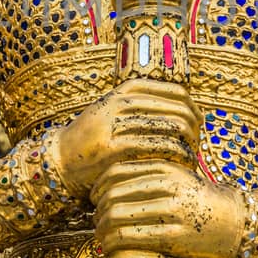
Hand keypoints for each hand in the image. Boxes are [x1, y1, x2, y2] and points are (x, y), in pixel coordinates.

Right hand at [54, 79, 200, 197]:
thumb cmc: (94, 140)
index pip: (177, 92)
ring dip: (188, 145)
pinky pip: (157, 148)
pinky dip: (175, 157)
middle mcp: (121, 102)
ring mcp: (116, 124)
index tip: (198, 127)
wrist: (59, 161)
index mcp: (125, 90)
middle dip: (195, 129)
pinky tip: (180, 167)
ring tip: (191, 158)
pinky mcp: (113, 149)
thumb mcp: (115, 113)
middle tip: (197, 146)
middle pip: (178, 109)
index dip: (194, 110)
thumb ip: (145, 107)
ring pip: (171, 128)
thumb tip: (190, 110)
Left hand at [92, 161, 245, 257]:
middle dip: (97, 209)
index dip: (98, 186)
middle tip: (95, 219)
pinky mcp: (173, 236)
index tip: (94, 198)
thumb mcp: (178, 175)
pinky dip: (112, 242)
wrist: (235, 222)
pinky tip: (109, 246)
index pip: (116, 171)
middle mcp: (167, 186)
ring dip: (101, 228)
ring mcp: (171, 211)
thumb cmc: (200, 200)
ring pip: (117, 215)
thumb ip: (150, 172)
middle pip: (113, 194)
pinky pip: (129, 237)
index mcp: (166, 167)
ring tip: (100, 234)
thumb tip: (109, 179)